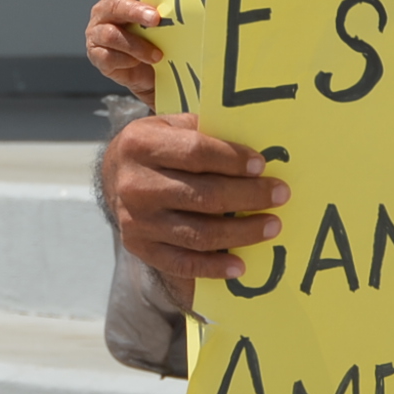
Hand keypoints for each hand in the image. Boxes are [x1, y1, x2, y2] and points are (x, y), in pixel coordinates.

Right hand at [87, 0, 163, 104]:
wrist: (148, 72)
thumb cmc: (151, 42)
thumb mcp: (156, 23)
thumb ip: (157, 11)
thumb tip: (175, 6)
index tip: (156, 6)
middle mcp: (103, 13)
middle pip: (114, 7)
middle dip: (136, 12)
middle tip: (155, 20)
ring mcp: (96, 34)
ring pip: (111, 35)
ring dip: (137, 45)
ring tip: (156, 55)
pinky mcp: (96, 55)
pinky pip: (108, 56)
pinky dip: (127, 60)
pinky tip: (138, 62)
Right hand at [101, 113, 289, 281]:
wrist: (114, 175)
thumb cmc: (156, 147)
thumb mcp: (170, 125)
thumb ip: (204, 132)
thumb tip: (254, 151)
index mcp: (141, 145)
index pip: (196, 153)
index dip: (233, 160)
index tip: (262, 165)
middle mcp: (135, 185)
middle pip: (204, 196)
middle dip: (249, 196)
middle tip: (280, 195)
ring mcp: (136, 221)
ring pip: (199, 233)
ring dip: (242, 232)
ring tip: (272, 226)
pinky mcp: (140, 248)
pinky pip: (183, 264)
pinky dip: (214, 267)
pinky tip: (241, 265)